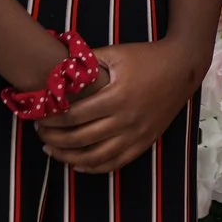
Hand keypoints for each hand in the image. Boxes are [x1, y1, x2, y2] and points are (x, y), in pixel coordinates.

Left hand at [35, 41, 202, 174]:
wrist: (182, 68)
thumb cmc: (147, 57)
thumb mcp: (117, 53)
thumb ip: (87, 61)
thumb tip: (58, 68)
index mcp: (116, 97)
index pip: (74, 116)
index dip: (51, 120)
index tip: (38, 117)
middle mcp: (126, 120)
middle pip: (80, 139)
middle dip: (54, 139)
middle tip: (40, 133)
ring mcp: (136, 134)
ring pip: (95, 158)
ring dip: (69, 158)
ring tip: (52, 151)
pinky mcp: (144, 142)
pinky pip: (115, 163)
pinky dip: (94, 168)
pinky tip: (77, 165)